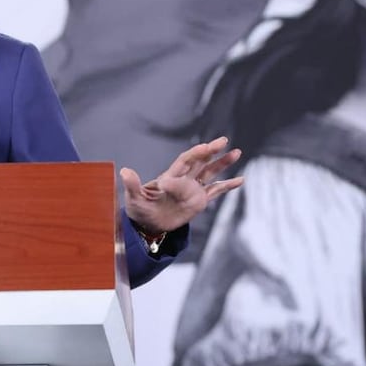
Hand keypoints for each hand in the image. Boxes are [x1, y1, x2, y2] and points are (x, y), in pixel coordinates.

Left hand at [120, 136, 243, 234]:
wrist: (147, 224)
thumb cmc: (139, 209)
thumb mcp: (133, 198)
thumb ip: (132, 185)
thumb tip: (124, 171)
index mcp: (169, 177)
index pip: (185, 161)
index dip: (195, 154)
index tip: (206, 147)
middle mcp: (183, 180)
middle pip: (200, 162)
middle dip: (211, 151)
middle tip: (223, 140)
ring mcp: (192, 190)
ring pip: (210, 173)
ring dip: (222, 163)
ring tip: (237, 152)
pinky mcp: (199, 202)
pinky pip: (215, 191)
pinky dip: (227, 186)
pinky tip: (240, 180)